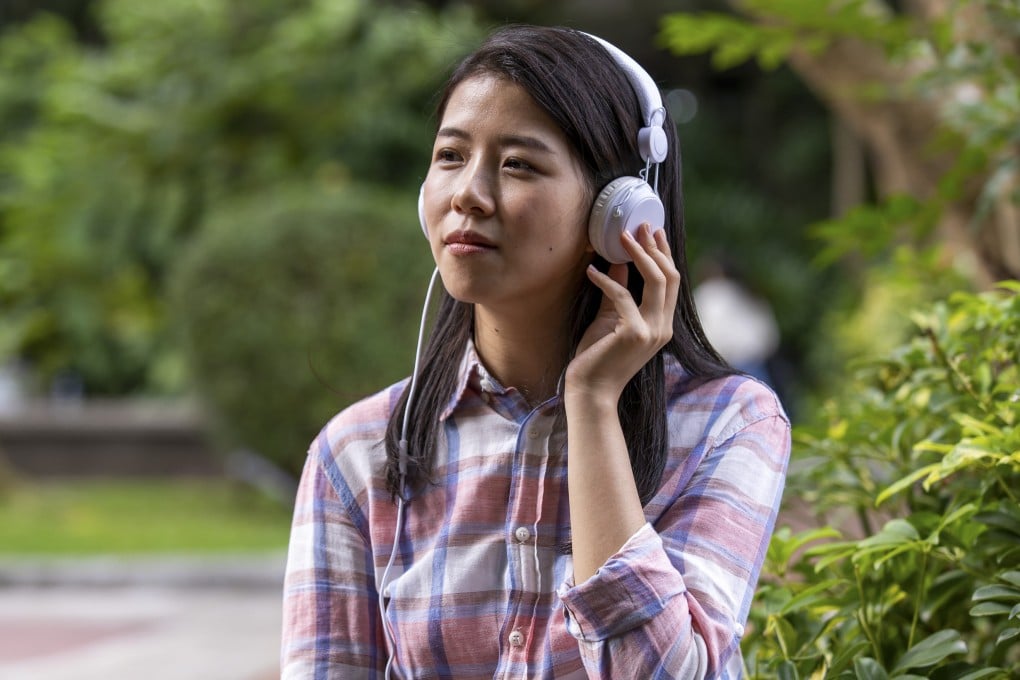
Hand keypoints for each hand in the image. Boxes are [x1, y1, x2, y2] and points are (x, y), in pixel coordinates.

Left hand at [566, 224, 679, 403]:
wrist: (591, 391)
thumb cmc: (597, 358)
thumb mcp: (609, 320)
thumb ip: (617, 294)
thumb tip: (619, 263)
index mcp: (661, 325)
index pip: (672, 282)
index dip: (664, 254)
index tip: (654, 232)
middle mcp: (662, 327)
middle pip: (670, 277)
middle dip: (655, 247)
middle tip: (640, 225)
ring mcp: (651, 331)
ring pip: (656, 281)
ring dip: (638, 255)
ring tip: (621, 236)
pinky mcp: (633, 333)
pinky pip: (622, 296)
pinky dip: (605, 281)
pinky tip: (590, 271)